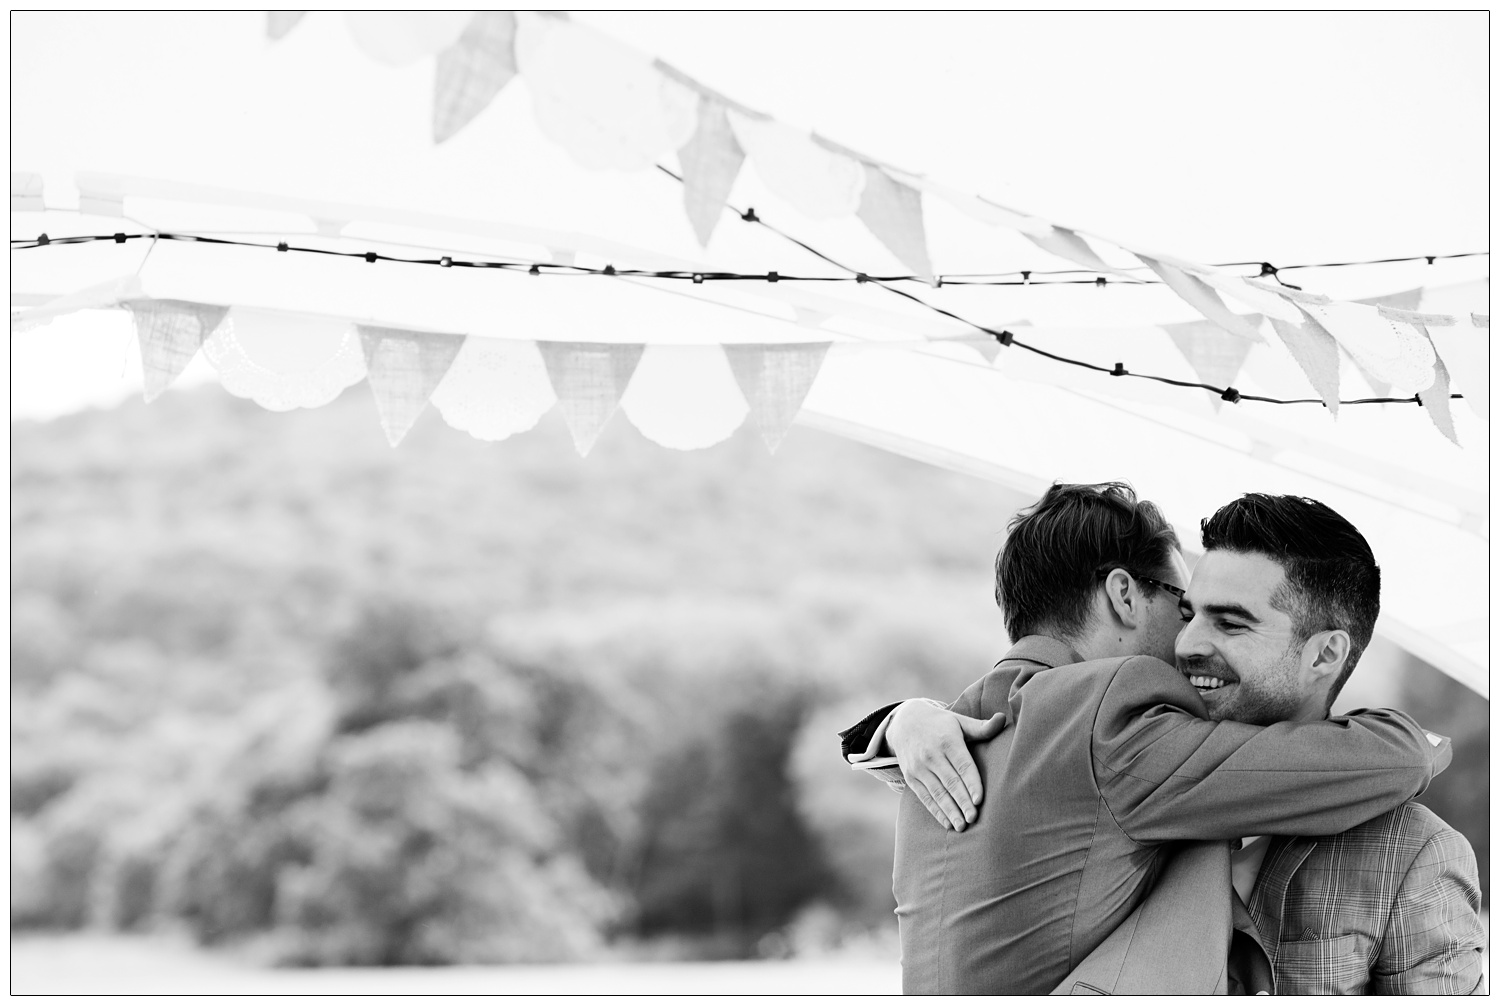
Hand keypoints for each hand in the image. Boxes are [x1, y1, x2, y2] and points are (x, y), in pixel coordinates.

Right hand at [886, 700, 1005, 830]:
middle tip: (974, 818)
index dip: (971, 783)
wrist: (905, 722)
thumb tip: (1002, 719)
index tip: (979, 800)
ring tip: (962, 826)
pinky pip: (925, 797)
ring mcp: (919, 767)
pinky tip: (948, 823)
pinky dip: (936, 811)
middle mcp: (931, 755)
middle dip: (962, 802)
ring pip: (937, 793)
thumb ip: (981, 727)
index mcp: (947, 741)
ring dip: (950, 811)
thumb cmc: (940, 724)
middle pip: (950, 782)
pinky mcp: (911, 777)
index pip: (962, 765)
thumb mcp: (959, 721)